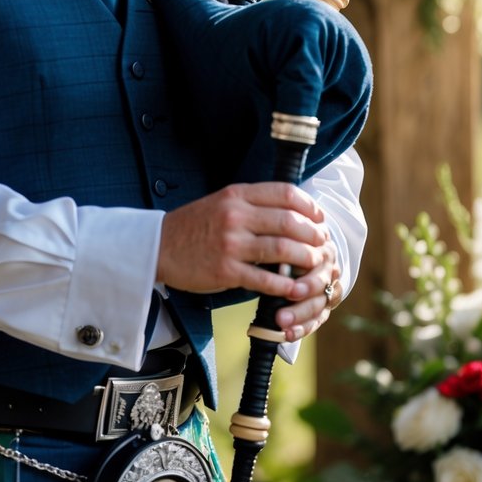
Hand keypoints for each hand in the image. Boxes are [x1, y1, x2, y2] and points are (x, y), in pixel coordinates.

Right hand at [156, 181, 330, 299]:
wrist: (159, 246)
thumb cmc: (194, 225)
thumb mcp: (221, 202)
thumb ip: (252, 203)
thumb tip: (290, 210)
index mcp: (237, 195)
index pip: (284, 193)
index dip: (309, 206)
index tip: (319, 217)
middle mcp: (235, 216)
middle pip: (289, 221)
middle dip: (313, 234)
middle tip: (322, 243)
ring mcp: (231, 244)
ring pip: (281, 249)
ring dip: (304, 259)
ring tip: (315, 264)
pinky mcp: (225, 271)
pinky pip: (264, 278)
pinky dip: (284, 285)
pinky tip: (295, 289)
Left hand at [274, 236, 341, 341]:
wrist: (303, 246)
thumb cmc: (287, 240)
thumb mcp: (284, 237)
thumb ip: (283, 245)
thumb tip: (276, 257)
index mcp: (320, 244)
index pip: (316, 260)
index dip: (303, 274)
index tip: (286, 284)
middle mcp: (328, 265)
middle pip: (320, 285)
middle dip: (300, 301)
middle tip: (281, 314)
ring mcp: (330, 285)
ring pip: (320, 303)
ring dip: (300, 317)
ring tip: (282, 326)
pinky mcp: (327, 302)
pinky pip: (319, 317)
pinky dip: (304, 327)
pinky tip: (289, 334)